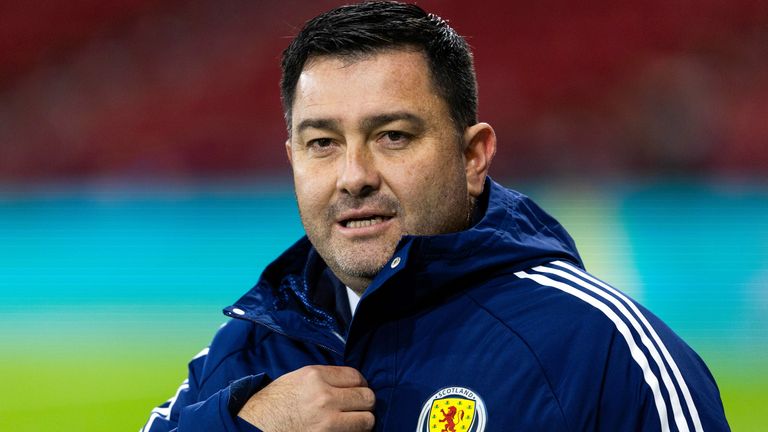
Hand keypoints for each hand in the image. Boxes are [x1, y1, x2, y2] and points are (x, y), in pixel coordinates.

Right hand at [238, 365, 374, 431]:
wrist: (254, 428)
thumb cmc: (273, 404)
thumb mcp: (296, 380)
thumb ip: (323, 378)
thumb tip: (349, 383)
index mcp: (315, 376)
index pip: (356, 376)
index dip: (361, 384)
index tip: (357, 391)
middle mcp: (324, 396)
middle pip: (367, 397)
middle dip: (365, 403)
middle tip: (358, 408)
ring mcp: (328, 421)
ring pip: (367, 419)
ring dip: (363, 421)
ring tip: (354, 423)